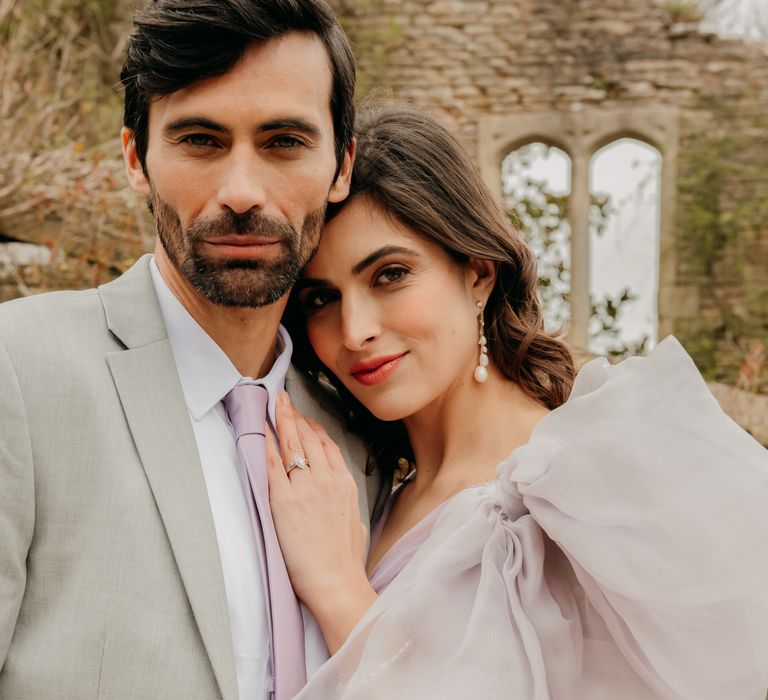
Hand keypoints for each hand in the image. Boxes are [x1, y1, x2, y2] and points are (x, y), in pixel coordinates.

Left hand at [266, 391, 375, 652]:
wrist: (336, 580)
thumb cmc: (346, 562)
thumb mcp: (355, 525)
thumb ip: (346, 508)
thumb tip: (342, 507)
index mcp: (344, 484)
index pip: (327, 446)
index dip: (314, 429)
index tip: (305, 419)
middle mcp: (326, 479)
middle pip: (309, 438)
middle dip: (296, 416)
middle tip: (285, 400)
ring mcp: (305, 487)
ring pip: (292, 443)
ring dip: (282, 420)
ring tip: (274, 404)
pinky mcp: (284, 499)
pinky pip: (272, 462)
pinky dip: (266, 441)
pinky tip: (260, 428)